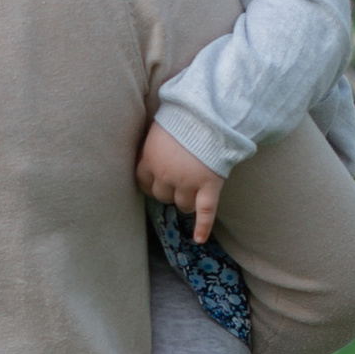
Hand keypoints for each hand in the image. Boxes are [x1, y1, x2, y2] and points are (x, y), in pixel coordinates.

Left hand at [138, 119, 224, 244]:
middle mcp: (166, 175)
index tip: (156, 183)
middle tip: (179, 183)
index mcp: (151, 158)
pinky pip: (205, 212)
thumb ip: (154, 143)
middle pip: (163, 195)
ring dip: (186, 202)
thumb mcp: (160, 127)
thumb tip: (151, 148)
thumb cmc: (185, 116)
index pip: (143, 181)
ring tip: (194, 194)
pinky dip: (203, 227)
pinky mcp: (209, 186)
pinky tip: (199, 239)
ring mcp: (188, 182)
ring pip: (182, 204)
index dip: (151, 184)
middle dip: (170, 191)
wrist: (210, 114)